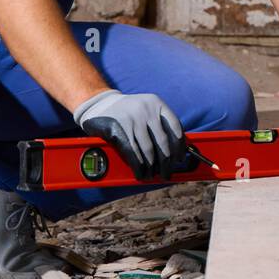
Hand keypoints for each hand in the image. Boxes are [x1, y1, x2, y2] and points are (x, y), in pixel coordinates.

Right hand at [72, 90, 187, 180]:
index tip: (179, 158)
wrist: (99, 104)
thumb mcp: (145, 109)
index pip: (175, 127)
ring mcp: (132, 118)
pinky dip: (138, 166)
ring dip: (152, 167)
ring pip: (148, 150)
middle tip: (167, 173)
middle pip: (163, 142)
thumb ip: (159, 124)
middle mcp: (146, 109)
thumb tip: (174, 152)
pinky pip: (133, 152)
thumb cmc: (126, 111)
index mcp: (156, 103)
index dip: (179, 146)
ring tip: (153, 175)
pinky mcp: (118, 128)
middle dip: (166, 162)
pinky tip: (140, 172)